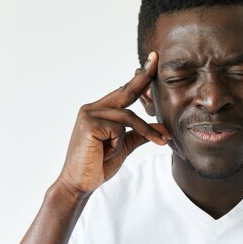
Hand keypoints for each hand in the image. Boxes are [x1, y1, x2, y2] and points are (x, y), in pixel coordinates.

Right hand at [57, 52, 169, 195]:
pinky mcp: (89, 124)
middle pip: (126, 92)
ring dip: (139, 134)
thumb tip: (164, 127)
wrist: (79, 184)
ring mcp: (89, 114)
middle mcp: (92, 108)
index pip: (124, 91)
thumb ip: (141, 135)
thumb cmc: (98, 165)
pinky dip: (116, 146)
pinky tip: (103, 153)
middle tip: (156, 58)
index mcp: (100, 110)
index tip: (153, 60)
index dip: (140, 78)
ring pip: (128, 117)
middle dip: (143, 78)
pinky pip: (118, 130)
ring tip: (129, 150)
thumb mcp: (123, 147)